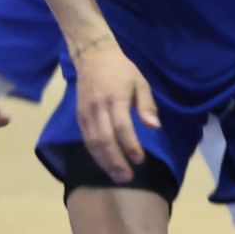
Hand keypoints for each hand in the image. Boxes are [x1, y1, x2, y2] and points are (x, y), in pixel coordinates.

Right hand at [74, 36, 158, 183]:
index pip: (122, 127)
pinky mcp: (79, 116)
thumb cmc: (121, 70)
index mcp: (116, 96)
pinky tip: (105, 164)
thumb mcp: (140, 81)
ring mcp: (86, 111)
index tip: (140, 160)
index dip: (130, 146)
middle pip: (105, 139)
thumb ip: (147, 105)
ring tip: (117, 177)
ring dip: (105, 162)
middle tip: (128, 178)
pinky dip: (95, 154)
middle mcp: (99, 106)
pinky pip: (86, 139)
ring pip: (93, 142)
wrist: (93, 55)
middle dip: (116, 161)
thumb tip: (155, 128)